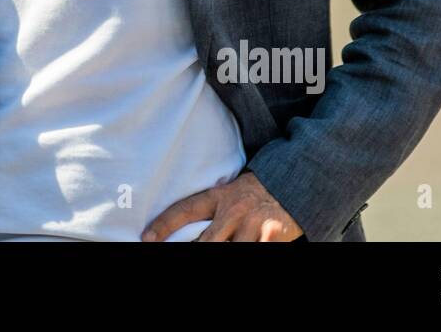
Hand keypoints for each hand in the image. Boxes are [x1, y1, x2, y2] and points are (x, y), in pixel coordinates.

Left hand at [142, 171, 301, 241]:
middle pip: (206, 242)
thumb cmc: (254, 195)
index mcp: (219, 197)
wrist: (294, 183)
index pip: (184, 210)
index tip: (146, 238)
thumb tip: (189, 233)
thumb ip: (211, 212)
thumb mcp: (229, 195)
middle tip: (171, 256)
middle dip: (194, 251)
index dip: (163, 225)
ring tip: (221, 249)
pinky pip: (254, 252)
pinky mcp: (272, 236)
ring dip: (224, 251)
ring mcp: (253, 224)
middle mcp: (233, 210)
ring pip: (230, 250)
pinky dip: (248, 252)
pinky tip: (248, 246)